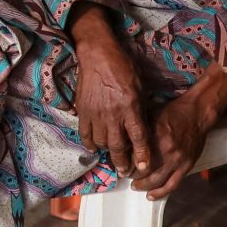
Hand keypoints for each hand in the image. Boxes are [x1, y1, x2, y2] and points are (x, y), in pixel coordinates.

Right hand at [68, 8, 152, 180]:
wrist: (98, 55)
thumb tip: (143, 125)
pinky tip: (94, 147)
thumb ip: (141, 107)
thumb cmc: (123, 67)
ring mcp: (96, 114)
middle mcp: (114, 115)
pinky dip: (90, 143)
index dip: (142, 155)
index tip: (143, 167)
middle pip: (118, 146)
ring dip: (107, 151)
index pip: (138, 138)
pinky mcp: (83, 111)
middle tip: (125, 172)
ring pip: (101, 142)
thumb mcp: (140, 86)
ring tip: (111, 155)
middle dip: (123, 162)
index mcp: (131, 108)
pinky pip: (85, 134)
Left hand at [133, 80, 226, 199]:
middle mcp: (166, 151)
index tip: (120, 166)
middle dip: (132, 175)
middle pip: (143, 171)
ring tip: (135, 186)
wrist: (198, 113)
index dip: (125, 164)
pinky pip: (172, 184)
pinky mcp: (187, 166)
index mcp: (155, 136)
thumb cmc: (173, 112)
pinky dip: (161, 192)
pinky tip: (151, 196)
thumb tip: (123, 141)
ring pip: (156, 181)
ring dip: (143, 186)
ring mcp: (177, 160)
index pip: (135, 156)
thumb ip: (138, 129)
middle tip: (126, 175)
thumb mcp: (150, 114)